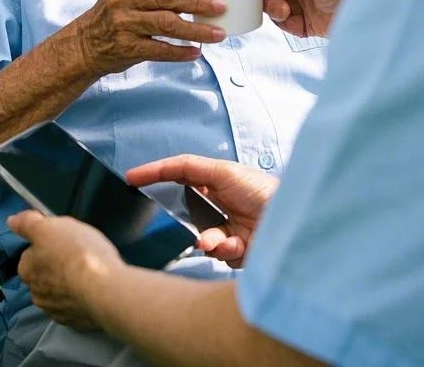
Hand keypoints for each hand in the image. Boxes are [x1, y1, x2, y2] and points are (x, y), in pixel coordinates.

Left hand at [9, 210, 123, 330]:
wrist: (105, 289)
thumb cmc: (76, 252)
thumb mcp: (50, 227)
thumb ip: (27, 223)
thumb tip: (10, 221)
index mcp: (27, 270)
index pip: (30, 254)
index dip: (46, 244)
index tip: (61, 240)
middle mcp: (36, 294)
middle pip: (44, 274)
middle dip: (56, 266)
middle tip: (76, 254)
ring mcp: (55, 311)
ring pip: (58, 292)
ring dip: (67, 283)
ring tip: (87, 272)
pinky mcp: (74, 322)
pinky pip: (74, 306)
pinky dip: (80, 298)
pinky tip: (92, 288)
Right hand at [73, 0, 226, 75]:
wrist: (84, 45)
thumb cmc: (115, 13)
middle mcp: (123, 0)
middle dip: (197, 1)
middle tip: (221, 5)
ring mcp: (124, 24)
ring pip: (166, 25)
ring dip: (196, 30)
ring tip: (219, 33)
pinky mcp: (127, 48)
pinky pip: (159, 50)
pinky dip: (180, 52)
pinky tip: (197, 52)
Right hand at [127, 155, 277, 267]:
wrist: (293, 222)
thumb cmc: (262, 189)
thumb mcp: (224, 173)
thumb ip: (193, 170)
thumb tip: (167, 169)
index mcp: (217, 180)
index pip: (180, 173)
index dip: (155, 174)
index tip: (130, 178)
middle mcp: (222, 203)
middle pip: (189, 212)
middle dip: (185, 218)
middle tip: (185, 219)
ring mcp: (229, 228)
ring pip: (203, 238)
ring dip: (209, 240)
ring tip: (217, 242)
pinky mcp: (239, 251)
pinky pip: (220, 254)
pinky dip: (225, 251)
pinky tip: (237, 247)